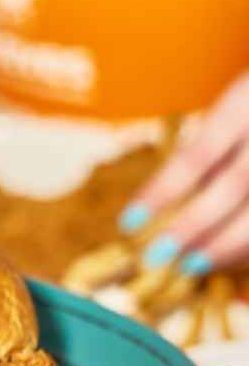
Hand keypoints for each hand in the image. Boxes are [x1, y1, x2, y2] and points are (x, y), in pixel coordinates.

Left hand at [120, 73, 248, 275]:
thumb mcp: (233, 111)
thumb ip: (207, 157)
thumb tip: (163, 209)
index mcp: (245, 101)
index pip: (198, 154)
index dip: (162, 191)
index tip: (128, 223)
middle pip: (234, 185)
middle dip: (193, 226)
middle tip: (155, 257)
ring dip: (226, 244)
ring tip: (192, 265)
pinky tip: (224, 258)